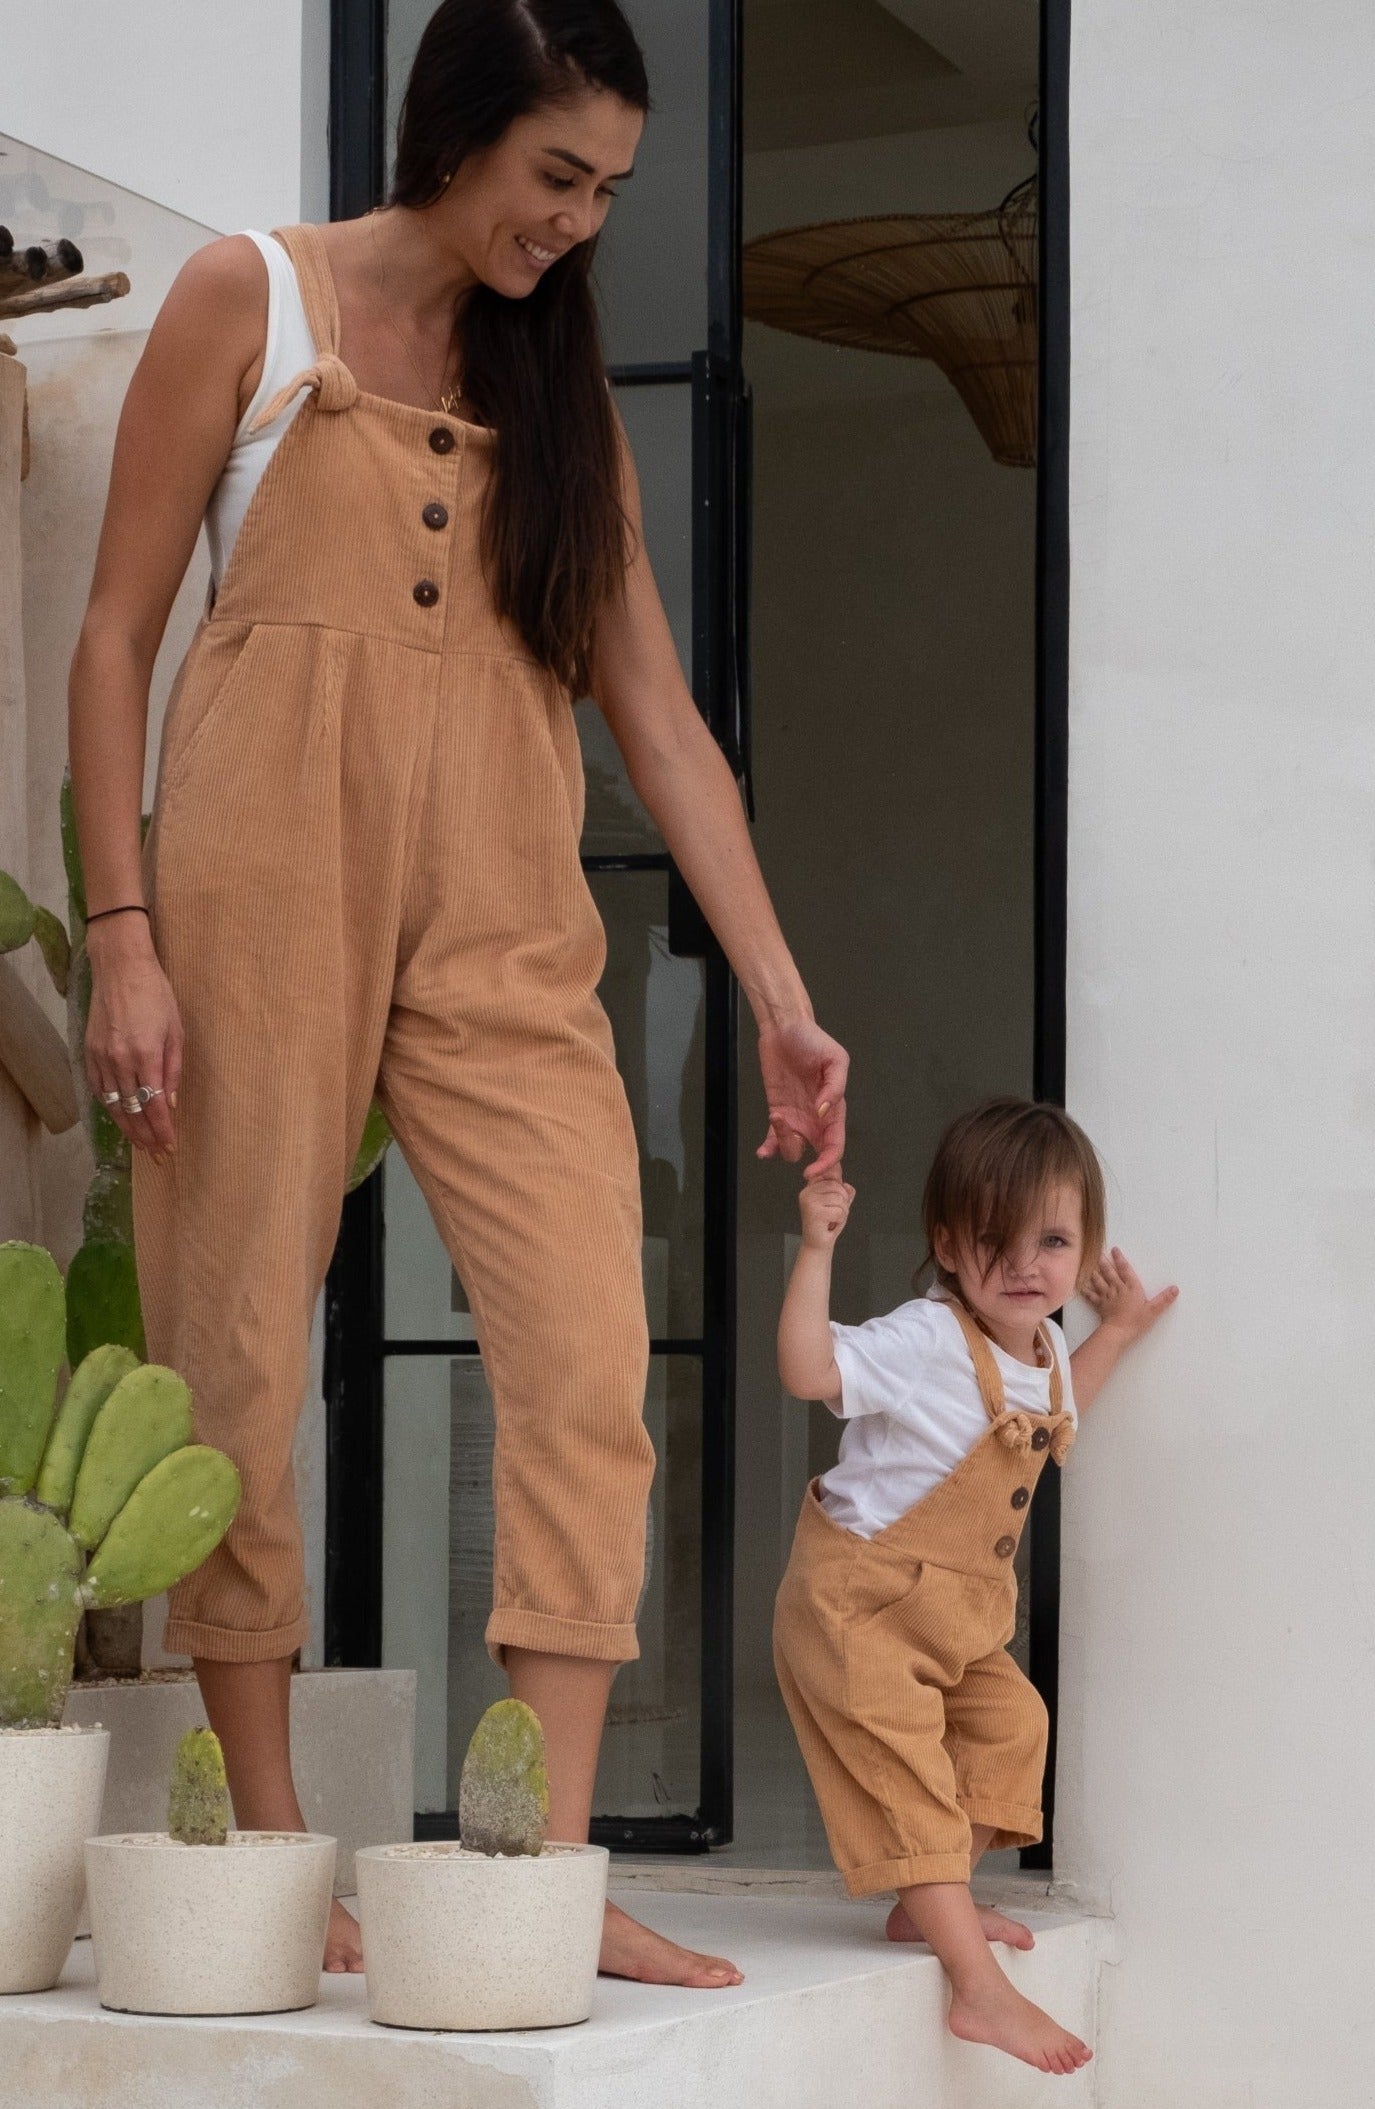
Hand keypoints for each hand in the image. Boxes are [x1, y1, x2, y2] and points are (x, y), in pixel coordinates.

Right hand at [84, 916, 182, 1159]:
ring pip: (113, 1104)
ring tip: (141, 1144)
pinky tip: (120, 1118)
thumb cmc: (156, 994)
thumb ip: (173, 1069)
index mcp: (145, 1054)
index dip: (163, 1129)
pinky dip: (109, 1107)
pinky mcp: (88, 1052)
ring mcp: (100, 1057)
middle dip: (146, 1136)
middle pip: (132, 1110)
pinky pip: (98, 1089)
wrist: (120, 968)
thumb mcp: (175, 1030)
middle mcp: (120, 1060)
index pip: (155, 1104)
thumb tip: (172, 1103)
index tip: (170, 1147)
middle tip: (158, 1155)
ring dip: (127, 1127)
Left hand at [756, 1017, 848, 1177]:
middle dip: (810, 1164)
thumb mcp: (835, 1059)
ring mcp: (796, 1117)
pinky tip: (763, 1151)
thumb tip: (823, 1112)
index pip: (835, 1143)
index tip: (814, 1170)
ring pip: (793, 1148)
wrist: (786, 1028)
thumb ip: (834, 1087)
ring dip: (784, 1142)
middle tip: (794, 1149)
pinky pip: (774, 1138)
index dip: (828, 1161)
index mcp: (835, 1109)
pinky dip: (769, 1149)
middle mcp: (816, 1119)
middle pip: (817, 1153)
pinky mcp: (777, 1111)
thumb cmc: (814, 1041)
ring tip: (776, 1117)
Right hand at [799, 1170, 854, 1250]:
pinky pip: (839, 1212)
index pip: (832, 1175)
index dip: (841, 1189)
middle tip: (833, 1213)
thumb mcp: (837, 1203)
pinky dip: (840, 1220)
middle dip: (843, 1202)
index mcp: (810, 1187)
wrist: (816, 1244)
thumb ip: (843, 1191)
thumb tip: (847, 1184)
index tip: (835, 1201)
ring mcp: (809, 1202)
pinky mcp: (815, 1213)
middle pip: (838, 1187)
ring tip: (831, 1219)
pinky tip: (830, 1224)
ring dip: (842, 1212)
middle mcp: (807, 1192)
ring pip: (840, 1199)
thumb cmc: (826, 1224)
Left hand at [1081, 1248, 1177, 1342]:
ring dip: (1094, 1272)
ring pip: (1098, 1281)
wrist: (1118, 1331)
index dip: (1120, 1259)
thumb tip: (1175, 1288)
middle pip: (1109, 1272)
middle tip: (1099, 1253)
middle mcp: (1117, 1288)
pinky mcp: (1100, 1305)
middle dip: (1104, 1262)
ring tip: (1090, 1265)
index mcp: (1131, 1287)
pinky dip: (1086, 1290)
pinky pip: (1091, 1296)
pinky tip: (1082, 1286)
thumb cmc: (1136, 1321)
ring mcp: (1107, 1296)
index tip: (1115, 1249)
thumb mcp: (1153, 1310)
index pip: (1125, 1270)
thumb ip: (1163, 1299)